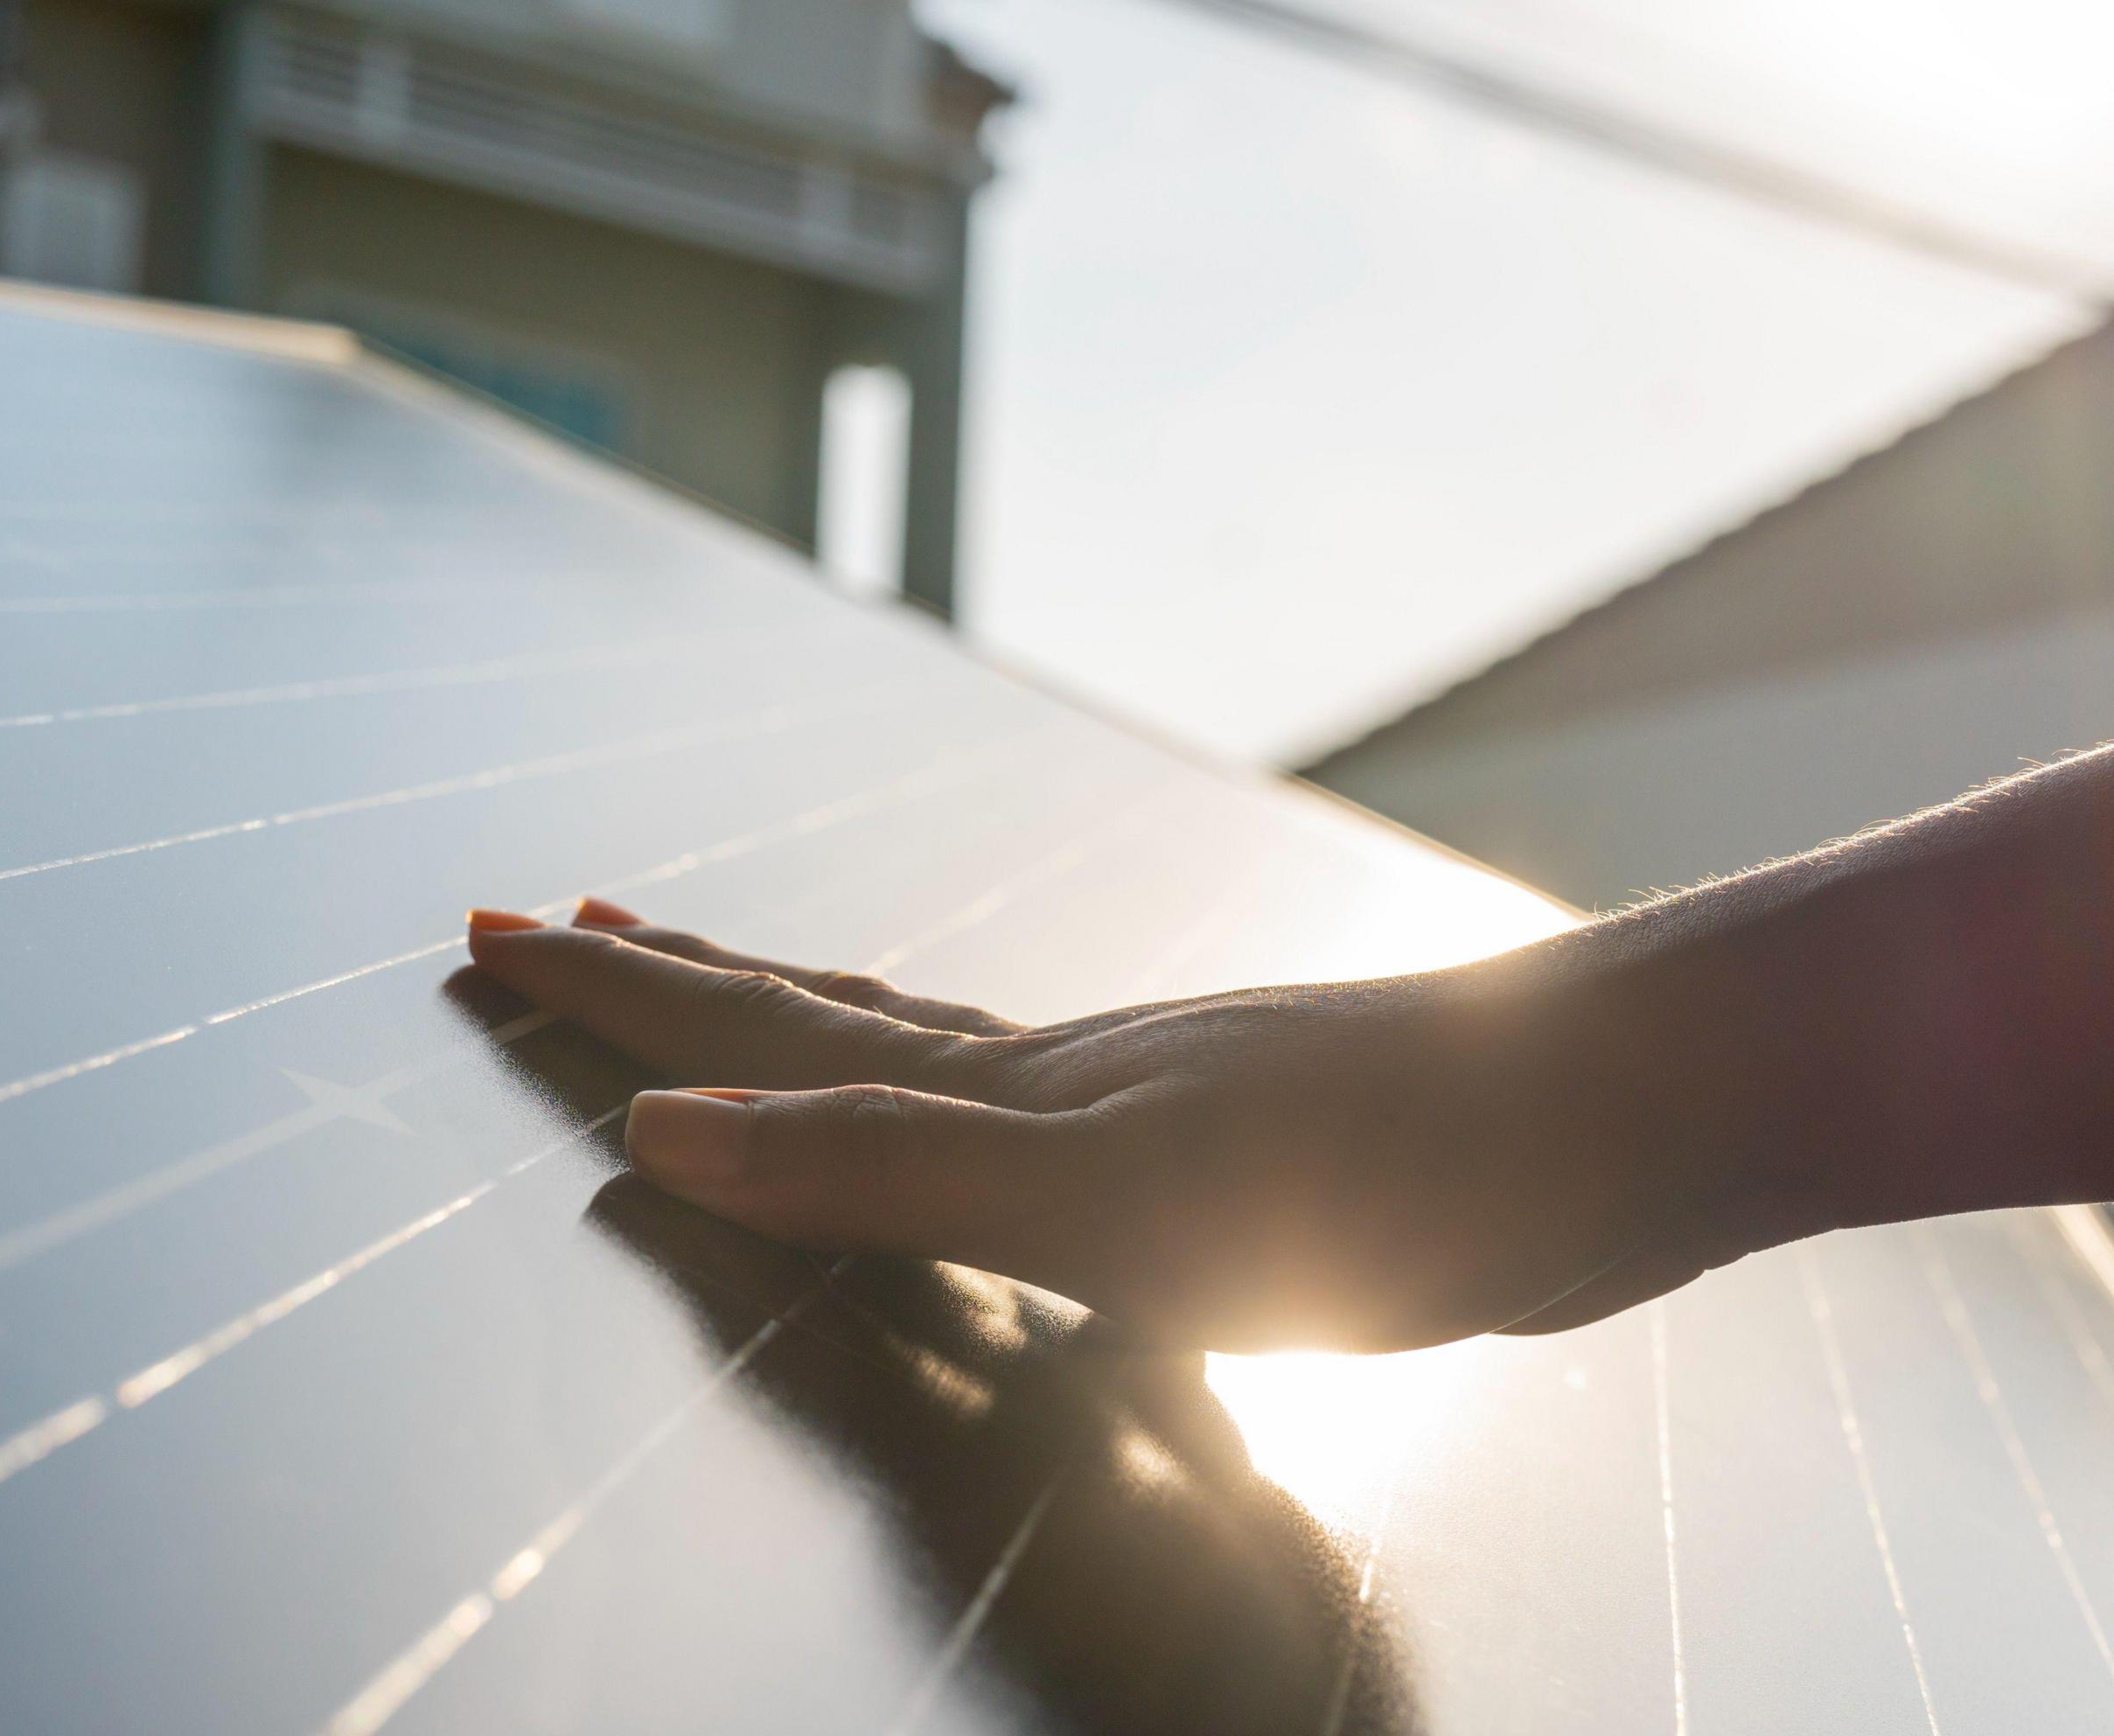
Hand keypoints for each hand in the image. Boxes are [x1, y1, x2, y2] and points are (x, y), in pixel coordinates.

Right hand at [464, 899, 1804, 1351]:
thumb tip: (669, 1131)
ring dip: (786, 1019)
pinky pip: (1017, 1112)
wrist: (1625, 1113)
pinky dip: (932, 1096)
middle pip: (814, 1010)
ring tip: (706, 975)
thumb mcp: (1106, 1190)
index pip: (760, 1026)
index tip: (489, 932)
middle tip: (543, 923)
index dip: (619, 995)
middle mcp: (1057, 1069)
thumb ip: (891, 1169)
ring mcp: (1141, 1096)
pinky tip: (977, 1109)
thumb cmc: (1391, 1160)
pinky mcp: (1227, 1153)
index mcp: (1011, 1084)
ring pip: (913, 1049)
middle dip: (666, 979)